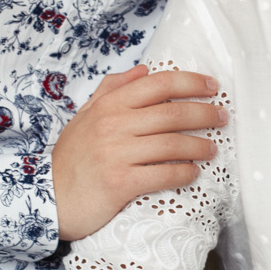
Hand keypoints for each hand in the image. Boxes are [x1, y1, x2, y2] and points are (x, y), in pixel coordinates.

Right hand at [51, 65, 226, 240]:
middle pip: (172, 113)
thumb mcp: (85, 116)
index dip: (191, 82)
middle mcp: (114, 125)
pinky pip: (164, 174)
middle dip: (204, 113)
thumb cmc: (71, 158)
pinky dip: (184, 173)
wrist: (48, 199)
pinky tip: (194, 173)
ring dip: (200, 145)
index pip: (159, 84)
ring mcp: (117, 153)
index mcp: (109, 105)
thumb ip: (112, 89)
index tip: (212, 86)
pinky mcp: (121, 182)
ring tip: (212, 148)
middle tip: (222, 117)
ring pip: (173, 143)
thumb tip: (144, 70)